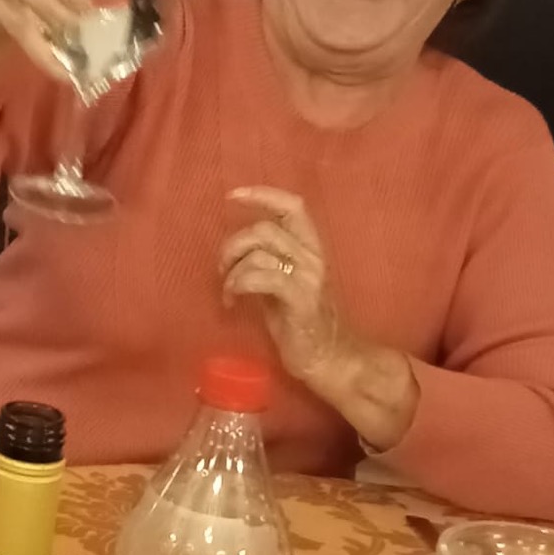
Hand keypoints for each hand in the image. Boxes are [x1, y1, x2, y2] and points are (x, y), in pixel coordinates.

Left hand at [220, 187, 346, 385]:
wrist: (331, 359)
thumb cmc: (301, 322)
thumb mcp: (282, 282)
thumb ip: (268, 259)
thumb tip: (236, 246)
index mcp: (310, 249)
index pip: (293, 207)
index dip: (263, 195)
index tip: (233, 196)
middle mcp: (312, 258)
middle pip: (263, 229)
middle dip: (232, 246)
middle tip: (222, 270)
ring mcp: (308, 278)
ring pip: (258, 253)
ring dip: (231, 271)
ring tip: (228, 292)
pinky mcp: (300, 300)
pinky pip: (260, 277)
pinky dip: (237, 285)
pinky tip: (231, 302)